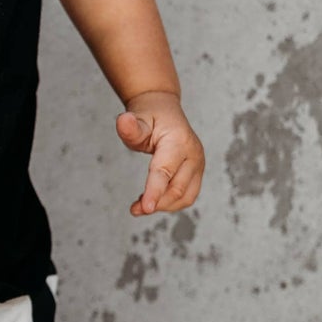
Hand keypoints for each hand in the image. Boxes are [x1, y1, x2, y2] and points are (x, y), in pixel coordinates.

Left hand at [115, 91, 204, 216]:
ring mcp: (198, 165)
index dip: (155, 190)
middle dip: (156, 203)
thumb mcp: (136, 120)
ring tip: (141, 206)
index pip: (165, 171)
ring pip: (185, 197)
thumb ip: (129, 127)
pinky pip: (187, 195)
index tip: (145, 208)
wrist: (164, 112)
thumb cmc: (149, 117)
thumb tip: (122, 120)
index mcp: (179, 141)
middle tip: (134, 209)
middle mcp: (193, 154)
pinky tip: (152, 200)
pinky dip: (170, 203)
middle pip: (177, 189)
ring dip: (163, 206)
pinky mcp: (197, 173)